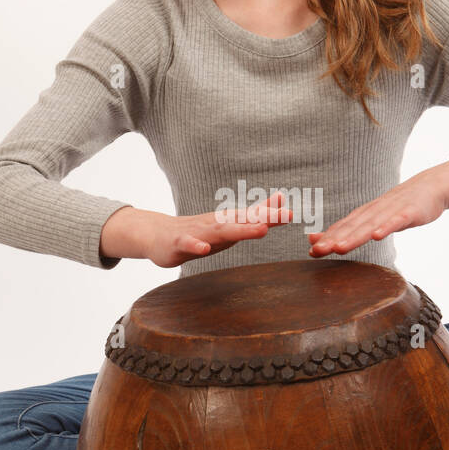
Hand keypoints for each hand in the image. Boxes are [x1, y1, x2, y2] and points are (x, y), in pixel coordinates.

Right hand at [101, 192, 292, 268]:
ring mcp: (196, 233)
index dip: (273, 215)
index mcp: (226, 222)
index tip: (293, 212)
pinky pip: (187, 244)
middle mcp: (214, 224)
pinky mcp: (178, 244)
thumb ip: (253, 215)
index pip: (253, 217)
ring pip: (220, 231)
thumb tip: (279, 200)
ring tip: (261, 230)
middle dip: (265, 219)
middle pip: (242, 221)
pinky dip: (196, 246)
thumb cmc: (196, 231)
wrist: (155, 234)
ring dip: (241, 230)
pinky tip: (205, 249)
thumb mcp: (227, 225)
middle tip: (287, 216)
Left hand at [307, 172, 447, 257]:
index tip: (311, 250)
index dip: (327, 239)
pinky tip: (378, 235)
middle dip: (333, 239)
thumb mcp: (375, 218)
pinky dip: (386, 227)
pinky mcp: (410, 212)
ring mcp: (392, 211)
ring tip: (339, 248)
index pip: (343, 227)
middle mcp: (374, 211)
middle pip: (352, 227)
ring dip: (354, 236)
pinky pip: (397, 220)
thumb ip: (353, 229)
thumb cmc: (400, 207)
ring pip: (370, 225)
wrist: (430, 187)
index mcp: (365, 214)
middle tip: (318, 251)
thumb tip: (327, 242)